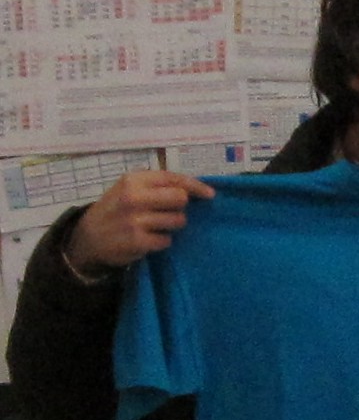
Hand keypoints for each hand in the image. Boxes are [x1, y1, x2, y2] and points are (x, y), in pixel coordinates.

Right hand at [65, 170, 214, 272]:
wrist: (88, 238)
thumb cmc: (115, 210)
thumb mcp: (129, 189)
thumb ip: (156, 186)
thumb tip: (192, 189)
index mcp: (134, 180)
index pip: (174, 178)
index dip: (196, 186)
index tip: (210, 194)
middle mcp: (134, 197)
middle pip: (180, 199)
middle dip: (180, 207)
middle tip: (168, 212)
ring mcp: (136, 220)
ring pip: (178, 221)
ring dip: (172, 225)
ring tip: (155, 226)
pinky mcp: (138, 241)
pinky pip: (167, 240)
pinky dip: (162, 241)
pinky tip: (148, 239)